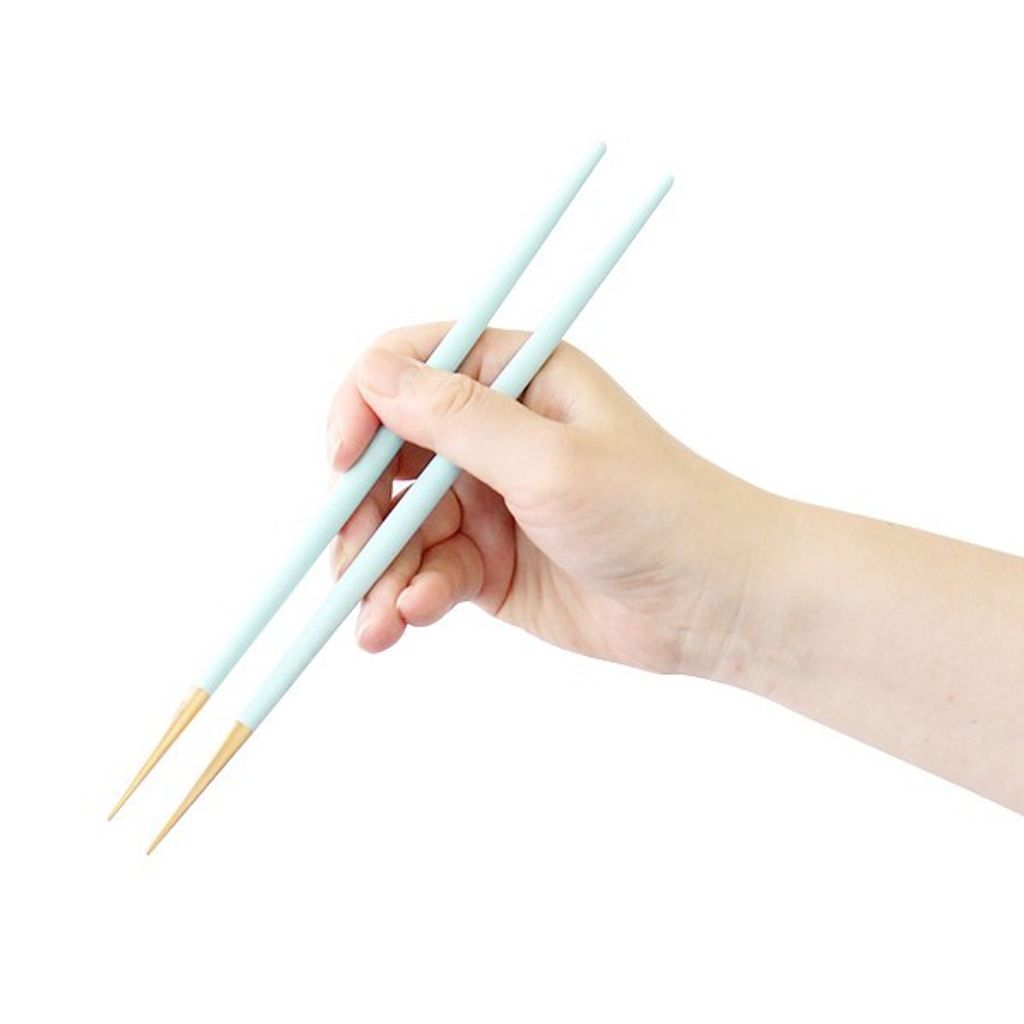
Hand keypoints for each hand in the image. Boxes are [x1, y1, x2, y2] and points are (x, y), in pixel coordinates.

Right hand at [326, 323, 784, 676]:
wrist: (713, 603)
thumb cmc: (655, 511)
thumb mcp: (551, 460)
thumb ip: (459, 420)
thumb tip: (373, 375)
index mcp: (513, 379)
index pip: (409, 369)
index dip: (363, 408)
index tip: (343, 458)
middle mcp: (493, 434)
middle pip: (389, 457)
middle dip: (364, 511)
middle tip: (354, 560)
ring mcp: (487, 500)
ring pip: (399, 525)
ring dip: (380, 570)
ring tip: (378, 620)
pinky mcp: (487, 562)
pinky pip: (425, 572)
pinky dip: (409, 596)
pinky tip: (409, 621)